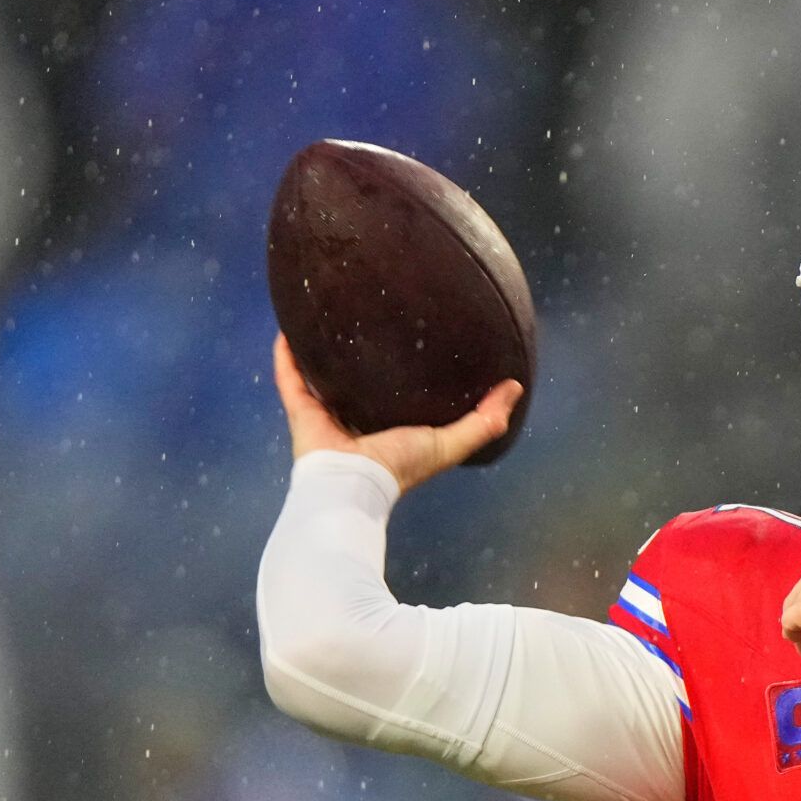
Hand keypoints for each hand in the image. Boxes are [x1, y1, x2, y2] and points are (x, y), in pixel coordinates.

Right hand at [271, 332, 523, 492]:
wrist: (353, 484)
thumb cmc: (401, 466)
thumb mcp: (451, 442)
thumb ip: (484, 421)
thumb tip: (514, 387)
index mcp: (390, 425)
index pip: (397, 393)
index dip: (408, 369)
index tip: (421, 338)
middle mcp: (357, 418)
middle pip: (358, 381)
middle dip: (363, 354)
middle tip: (371, 316)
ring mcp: (327, 414)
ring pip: (323, 376)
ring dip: (323, 350)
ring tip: (327, 316)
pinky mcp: (301, 411)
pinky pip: (290, 378)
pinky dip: (286, 356)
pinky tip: (289, 328)